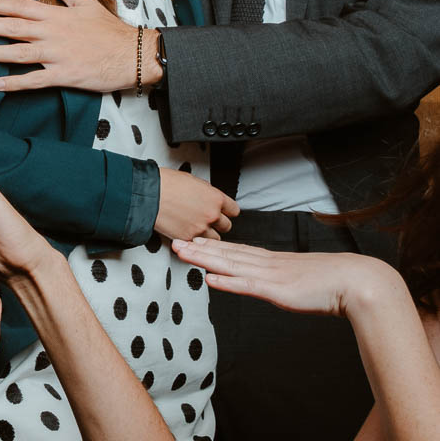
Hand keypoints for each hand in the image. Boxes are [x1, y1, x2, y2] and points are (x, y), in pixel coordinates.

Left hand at [0, 0, 146, 92]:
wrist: (135, 54)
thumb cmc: (109, 29)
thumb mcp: (85, 2)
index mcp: (56, 15)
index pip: (19, 6)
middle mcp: (52, 33)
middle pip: (13, 27)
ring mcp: (57, 55)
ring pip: (19, 53)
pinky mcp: (64, 75)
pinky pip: (35, 80)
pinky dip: (16, 83)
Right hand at [155, 168, 237, 240]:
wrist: (147, 194)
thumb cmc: (164, 183)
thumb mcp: (192, 180)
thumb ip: (206, 192)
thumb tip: (208, 197)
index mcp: (215, 198)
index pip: (234, 211)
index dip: (227, 211)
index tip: (222, 212)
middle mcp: (211, 215)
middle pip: (226, 226)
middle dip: (217, 223)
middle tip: (206, 219)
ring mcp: (200, 228)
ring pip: (214, 238)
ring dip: (206, 234)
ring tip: (195, 227)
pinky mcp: (187, 238)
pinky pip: (197, 243)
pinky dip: (193, 239)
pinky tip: (185, 230)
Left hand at [172, 238, 397, 317]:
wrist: (358, 282)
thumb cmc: (334, 282)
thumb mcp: (302, 276)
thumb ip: (284, 276)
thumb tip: (274, 278)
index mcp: (275, 261)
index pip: (237, 251)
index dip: (213, 246)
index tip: (193, 240)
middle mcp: (268, 264)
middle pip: (227, 254)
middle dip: (199, 249)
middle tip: (174, 242)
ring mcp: (272, 276)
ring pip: (231, 266)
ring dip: (204, 259)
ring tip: (182, 253)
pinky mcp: (278, 291)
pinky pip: (247, 286)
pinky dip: (227, 282)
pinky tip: (209, 279)